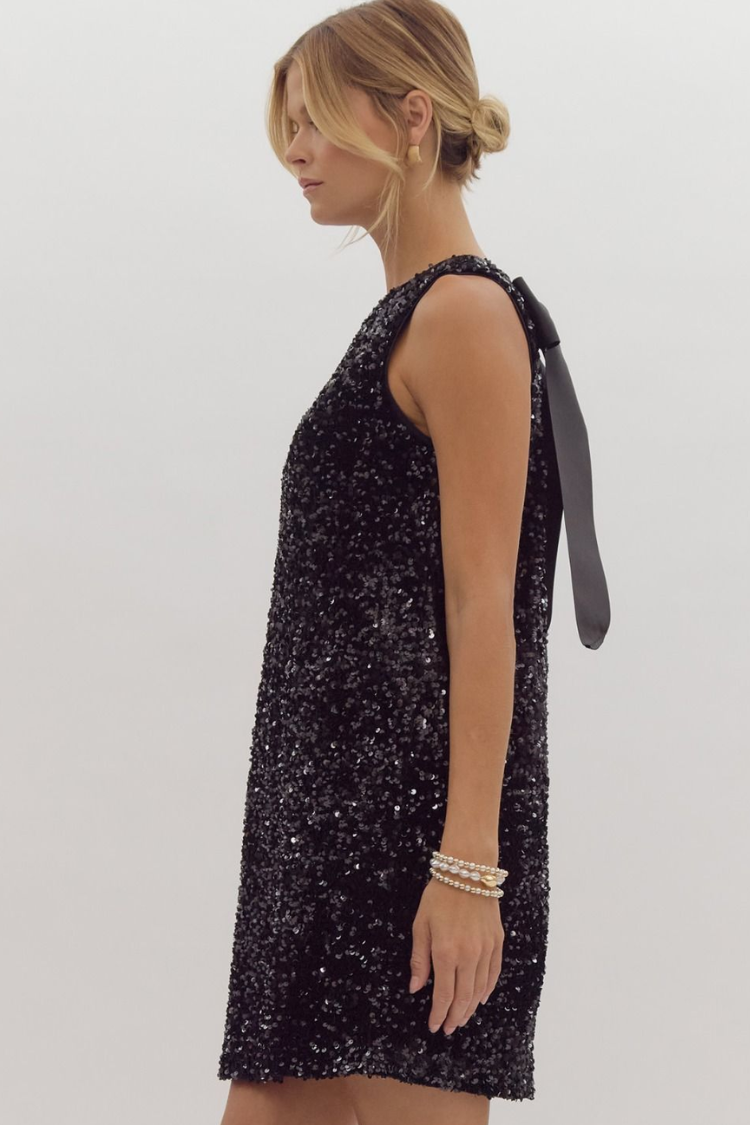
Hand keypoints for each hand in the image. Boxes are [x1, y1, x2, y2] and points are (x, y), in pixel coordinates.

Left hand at [408, 875, 504, 1034]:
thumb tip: (416, 989)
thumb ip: (419, 959)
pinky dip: (487, 989)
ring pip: (479, 989)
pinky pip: (493, 973)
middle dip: (454, 1017)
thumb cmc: (439, 896)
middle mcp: (468, 955)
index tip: (433, 1026)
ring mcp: (486, 949)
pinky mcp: (497, 942)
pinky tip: (480, 998)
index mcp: (446, 952)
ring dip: (470, 1008)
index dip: (438, 1014)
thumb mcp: (421, 925)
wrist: (468, 872)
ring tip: (461, 1018)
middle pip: (463, 997)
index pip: (444, 995)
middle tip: (447, 1028)